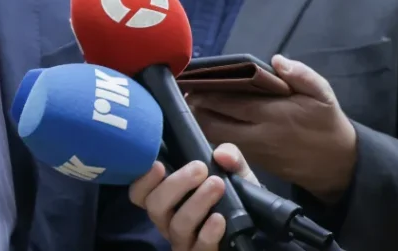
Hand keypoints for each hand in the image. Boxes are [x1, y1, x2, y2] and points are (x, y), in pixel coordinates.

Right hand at [129, 143, 256, 250]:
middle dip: (175, 184)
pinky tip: (219, 218)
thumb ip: (231, 157)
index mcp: (168, 200)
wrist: (257, 227)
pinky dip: (208, 232)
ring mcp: (185, 242)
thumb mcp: (235, 173)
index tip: (159, 164)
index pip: (139, 194)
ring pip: (177, 226)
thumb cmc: (236, 197)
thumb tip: (221, 154)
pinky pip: (199, 248)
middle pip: (155, 207)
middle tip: (200, 168)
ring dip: (196, 203)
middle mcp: (169, 222)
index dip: (143, 180)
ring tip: (217, 185)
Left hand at [186, 54, 357, 201]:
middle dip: (195, 107)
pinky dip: (210, 133)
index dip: (206, 92)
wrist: (337, 164)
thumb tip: (277, 60)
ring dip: (199, 121)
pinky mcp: (253, 162)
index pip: (230, 102)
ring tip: (188, 103)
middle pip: (214, 122)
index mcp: (274, 114)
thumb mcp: (323, 94)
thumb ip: (302, 75)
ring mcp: (254, 151)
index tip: (190, 80)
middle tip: (183, 91)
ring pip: (215, 137)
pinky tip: (202, 119)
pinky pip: (224, 147)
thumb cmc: (326, 122)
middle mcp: (259, 135)